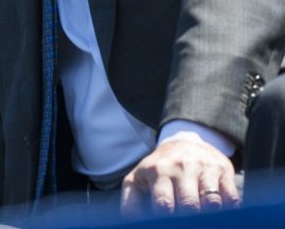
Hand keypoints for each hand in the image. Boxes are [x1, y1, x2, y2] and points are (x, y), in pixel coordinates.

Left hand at [120, 139, 239, 216]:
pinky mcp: (223, 170)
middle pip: (189, 205)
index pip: (164, 204)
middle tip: (186, 222)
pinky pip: (232, 198)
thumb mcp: (137, 179)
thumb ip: (130, 202)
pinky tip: (218, 213)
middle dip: (188, 220)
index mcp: (157, 171)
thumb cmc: (157, 169)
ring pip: (212, 203)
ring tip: (201, 217)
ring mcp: (204, 168)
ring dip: (208, 216)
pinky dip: (228, 210)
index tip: (167, 224)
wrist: (184, 142)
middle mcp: (181, 167)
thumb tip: (132, 222)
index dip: (167, 220)